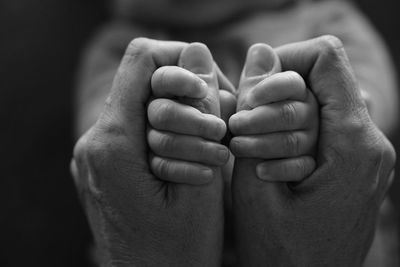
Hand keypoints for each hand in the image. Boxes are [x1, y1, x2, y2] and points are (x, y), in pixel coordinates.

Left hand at [71, 39, 225, 265]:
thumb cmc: (178, 253)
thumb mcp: (202, 184)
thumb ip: (199, 115)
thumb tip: (196, 52)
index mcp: (113, 144)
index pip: (141, 59)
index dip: (181, 60)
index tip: (210, 88)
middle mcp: (94, 144)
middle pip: (142, 83)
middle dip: (186, 94)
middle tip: (219, 125)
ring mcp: (95, 156)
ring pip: (140, 106)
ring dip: (179, 116)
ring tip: (208, 148)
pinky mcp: (103, 167)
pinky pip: (134, 129)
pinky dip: (165, 132)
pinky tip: (189, 159)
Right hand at [232, 36, 394, 265]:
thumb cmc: (279, 254)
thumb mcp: (255, 185)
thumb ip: (257, 116)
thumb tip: (259, 53)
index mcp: (354, 144)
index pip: (325, 57)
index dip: (283, 62)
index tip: (252, 93)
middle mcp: (370, 142)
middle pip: (319, 80)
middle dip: (275, 97)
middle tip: (245, 134)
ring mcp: (365, 153)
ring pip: (319, 101)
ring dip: (280, 117)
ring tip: (257, 155)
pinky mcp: (353, 163)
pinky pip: (323, 124)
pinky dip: (291, 132)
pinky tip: (272, 163)